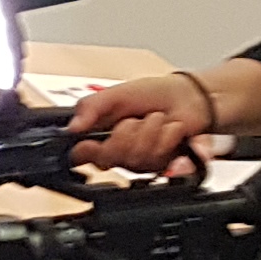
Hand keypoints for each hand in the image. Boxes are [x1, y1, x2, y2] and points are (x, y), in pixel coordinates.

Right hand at [72, 72, 215, 174]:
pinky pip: (164, 162)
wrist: (188, 96)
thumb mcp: (115, 94)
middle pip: (111, 158)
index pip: (81, 156)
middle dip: (127, 133)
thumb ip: (90, 107)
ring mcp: (142, 162)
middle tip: (136, 119)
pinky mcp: (166, 165)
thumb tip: (72, 127)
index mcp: (101, 137)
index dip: (87, 151)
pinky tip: (173, 131)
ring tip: (158, 119)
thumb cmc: (152, 94)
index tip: (92, 142)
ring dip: (153, 131)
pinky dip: (171, 140)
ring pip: (139, 158)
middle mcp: (119, 153)